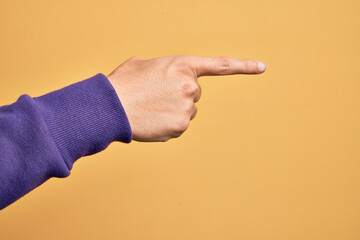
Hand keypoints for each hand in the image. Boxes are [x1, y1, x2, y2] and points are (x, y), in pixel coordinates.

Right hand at [107, 55, 265, 141]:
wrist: (111, 106)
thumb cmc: (122, 84)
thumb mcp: (140, 64)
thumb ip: (156, 67)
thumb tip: (151, 72)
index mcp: (182, 65)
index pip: (220, 65)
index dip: (243, 66)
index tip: (262, 67)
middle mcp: (191, 86)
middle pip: (195, 94)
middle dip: (180, 96)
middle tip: (157, 97)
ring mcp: (188, 108)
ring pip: (187, 112)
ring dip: (174, 112)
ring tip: (151, 109)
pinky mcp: (181, 127)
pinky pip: (179, 127)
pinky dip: (168, 126)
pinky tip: (152, 121)